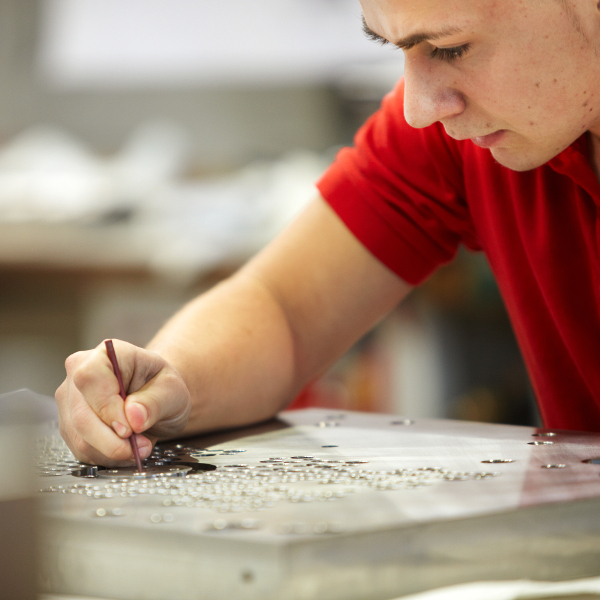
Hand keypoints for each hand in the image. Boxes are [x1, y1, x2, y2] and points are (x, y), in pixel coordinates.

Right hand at [55, 339, 190, 465]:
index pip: (90, 378)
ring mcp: (70, 399)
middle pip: (81, 414)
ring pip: (79, 437)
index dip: (107, 408)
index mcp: (108, 353)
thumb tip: (133, 417)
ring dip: (111, 451)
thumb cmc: (162, 387)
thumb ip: (155, 401)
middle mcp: (80, 372)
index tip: (130, 429)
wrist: (155, 397)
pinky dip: (105, 456)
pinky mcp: (69, 424)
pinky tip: (125, 449)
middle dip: (112, 440)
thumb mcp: (172, 390)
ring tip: (140, 446)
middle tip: (142, 447)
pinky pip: (80, 449)